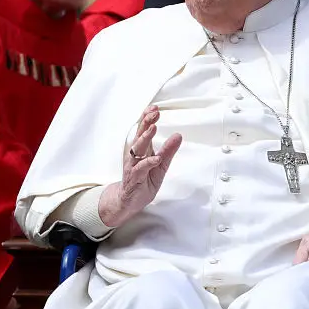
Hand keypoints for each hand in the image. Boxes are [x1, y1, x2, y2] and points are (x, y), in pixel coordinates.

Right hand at [98, 106, 181, 227]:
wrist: (130, 201)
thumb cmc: (144, 181)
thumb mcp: (161, 165)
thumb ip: (169, 151)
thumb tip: (178, 135)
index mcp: (142, 150)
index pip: (143, 130)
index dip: (147, 118)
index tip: (155, 107)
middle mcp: (135, 155)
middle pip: (139, 136)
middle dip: (146, 123)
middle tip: (154, 113)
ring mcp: (132, 166)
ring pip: (137, 149)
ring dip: (145, 138)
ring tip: (154, 128)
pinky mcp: (133, 178)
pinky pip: (140, 169)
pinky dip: (148, 163)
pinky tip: (156, 158)